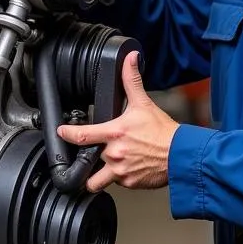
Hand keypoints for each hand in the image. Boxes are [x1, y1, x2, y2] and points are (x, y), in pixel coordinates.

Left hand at [57, 52, 178, 192]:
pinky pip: (115, 183)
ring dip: (98, 174)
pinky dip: (118, 177)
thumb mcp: (144, 104)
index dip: (67, 134)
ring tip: (104, 168)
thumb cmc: (163, 132)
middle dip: (91, 155)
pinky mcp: (128, 183)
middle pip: (89, 158)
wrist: (181, 155)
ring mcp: (120, 171)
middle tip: (96, 151)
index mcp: (114, 133)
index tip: (61, 132)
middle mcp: (113, 154)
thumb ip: (131, 81)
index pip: (81, 136)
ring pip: (98, 177)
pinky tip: (126, 169)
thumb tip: (130, 59)